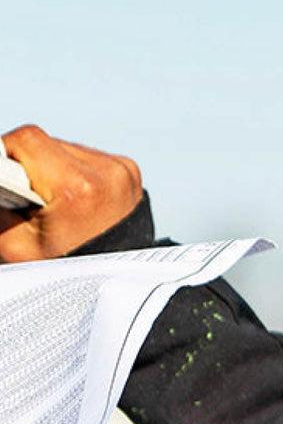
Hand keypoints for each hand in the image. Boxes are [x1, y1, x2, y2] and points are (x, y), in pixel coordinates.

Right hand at [0, 125, 142, 261]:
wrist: (110, 283)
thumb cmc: (66, 271)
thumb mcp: (14, 244)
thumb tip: (0, 177)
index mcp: (77, 188)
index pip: (25, 141)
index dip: (5, 155)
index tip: (4, 177)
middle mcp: (106, 174)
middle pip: (46, 145)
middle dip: (30, 169)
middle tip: (30, 202)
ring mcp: (122, 172)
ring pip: (66, 152)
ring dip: (53, 172)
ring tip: (57, 208)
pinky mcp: (129, 173)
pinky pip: (88, 161)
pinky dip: (75, 176)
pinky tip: (75, 203)